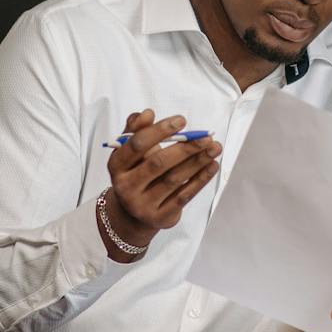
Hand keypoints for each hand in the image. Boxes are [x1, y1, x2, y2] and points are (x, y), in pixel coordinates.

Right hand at [101, 109, 221, 258]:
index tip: (182, 120)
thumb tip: (147, 114)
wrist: (133, 213)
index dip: (160, 130)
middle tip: (206, 136)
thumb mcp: (131, 151)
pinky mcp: (160, 217)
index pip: (137, 144)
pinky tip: (212, 165)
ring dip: (197, 162)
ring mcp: (142, 205)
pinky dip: (200, 179)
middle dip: (185, 148)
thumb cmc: (136, 172)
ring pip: (174, 179)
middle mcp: (125, 186)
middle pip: (158, 163)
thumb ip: (137, 129)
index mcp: (116, 165)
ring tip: (215, 148)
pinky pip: (184, 195)